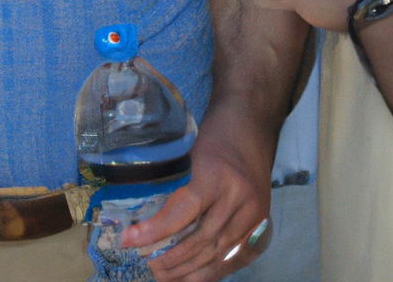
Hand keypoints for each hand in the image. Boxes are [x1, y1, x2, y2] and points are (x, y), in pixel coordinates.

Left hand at [121, 112, 271, 280]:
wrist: (249, 126)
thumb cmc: (212, 135)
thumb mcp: (187, 149)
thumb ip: (171, 181)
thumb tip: (139, 213)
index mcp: (215, 174)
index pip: (183, 212)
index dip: (155, 230)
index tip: (130, 241)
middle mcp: (238, 197)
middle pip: (201, 239)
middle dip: (171, 258)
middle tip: (146, 264)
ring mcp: (253, 214)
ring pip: (218, 253)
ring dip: (190, 270)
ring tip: (164, 276)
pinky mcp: (262, 224)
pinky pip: (235, 257)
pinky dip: (213, 271)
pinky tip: (192, 277)